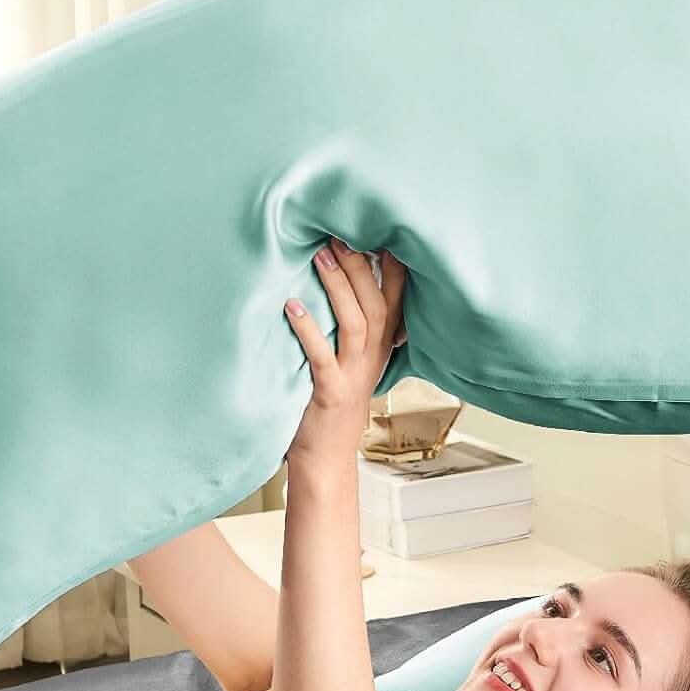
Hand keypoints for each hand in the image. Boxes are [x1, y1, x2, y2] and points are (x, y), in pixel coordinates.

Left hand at [284, 238, 407, 461]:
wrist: (325, 461)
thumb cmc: (330, 407)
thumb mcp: (352, 362)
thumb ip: (353, 328)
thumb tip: (339, 277)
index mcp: (381, 348)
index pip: (398, 300)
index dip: (395, 266)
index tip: (382, 229)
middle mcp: (372, 358)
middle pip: (377, 303)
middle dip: (361, 266)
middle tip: (339, 232)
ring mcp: (353, 375)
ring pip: (356, 322)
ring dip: (338, 287)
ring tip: (321, 256)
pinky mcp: (330, 393)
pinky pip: (321, 356)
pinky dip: (307, 329)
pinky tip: (292, 306)